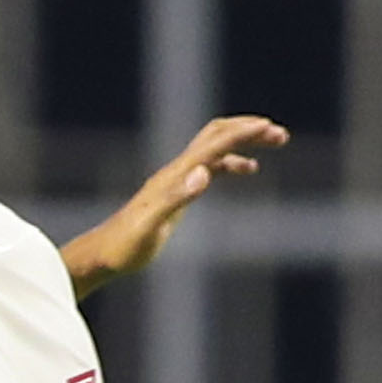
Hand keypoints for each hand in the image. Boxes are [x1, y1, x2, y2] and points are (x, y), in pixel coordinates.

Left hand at [61, 116, 286, 294]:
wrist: (101, 255)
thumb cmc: (124, 246)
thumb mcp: (150, 227)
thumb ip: (176, 199)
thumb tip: (204, 174)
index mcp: (174, 176)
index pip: (213, 144)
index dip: (242, 133)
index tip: (270, 127)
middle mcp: (176, 172)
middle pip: (215, 136)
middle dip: (247, 129)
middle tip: (279, 133)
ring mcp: (176, 181)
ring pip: (215, 148)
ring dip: (245, 142)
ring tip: (275, 143)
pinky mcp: (176, 192)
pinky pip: (209, 168)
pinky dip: (232, 162)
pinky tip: (249, 169)